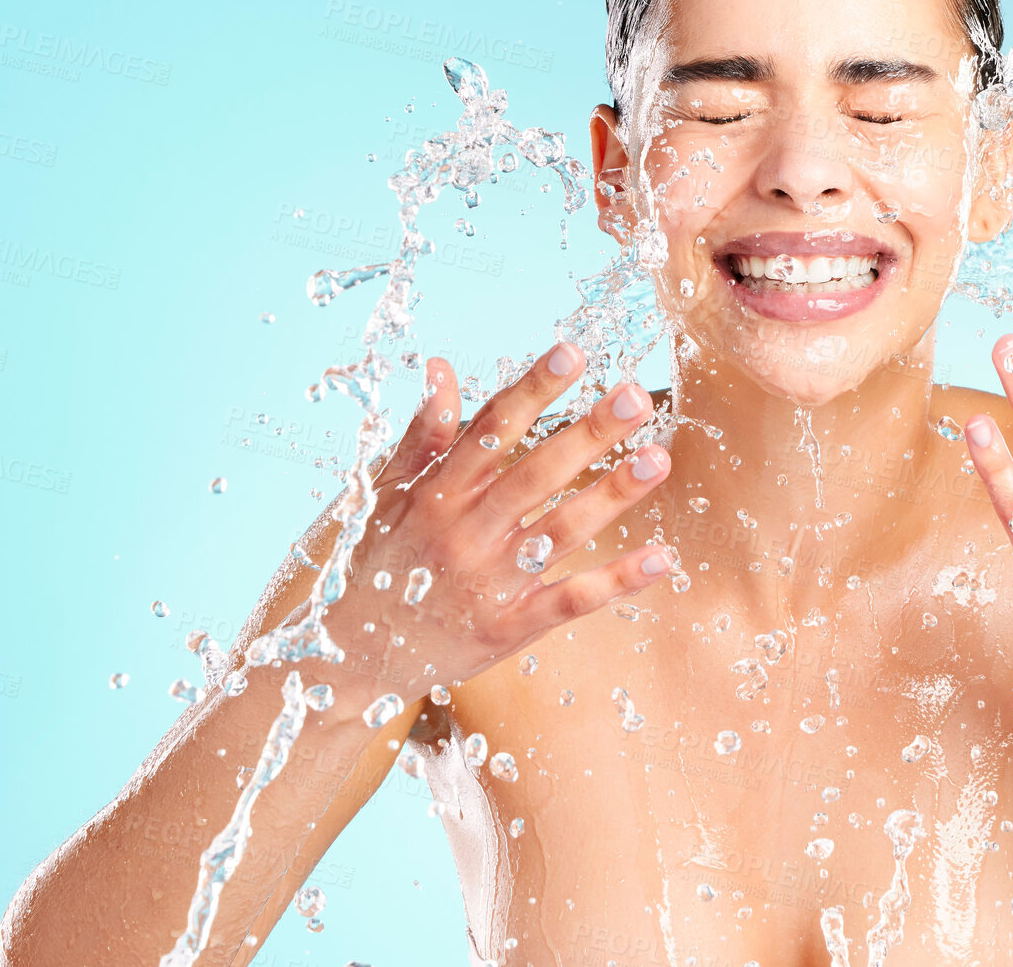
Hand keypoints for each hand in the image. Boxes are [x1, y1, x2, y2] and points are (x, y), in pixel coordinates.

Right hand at [325, 343, 673, 702]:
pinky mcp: (510, 626)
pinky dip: (618, 580)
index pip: (493, 429)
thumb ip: (422, 434)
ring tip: (659, 459)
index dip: (533, 389)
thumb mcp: (383, 496)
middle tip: (636, 395)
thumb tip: (441, 367)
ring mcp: (491, 582)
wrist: (348, 661)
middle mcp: (465, 532)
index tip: (572, 351)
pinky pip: (572, 599)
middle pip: (537, 473)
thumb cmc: (371, 565)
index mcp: (436, 493)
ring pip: (562, 529)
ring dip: (613, 495)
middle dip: (589, 433)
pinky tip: (664, 557)